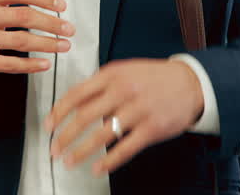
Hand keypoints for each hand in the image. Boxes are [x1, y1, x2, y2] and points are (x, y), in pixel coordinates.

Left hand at [45, 59, 203, 175]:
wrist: (191, 83)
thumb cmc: (154, 78)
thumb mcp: (124, 71)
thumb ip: (100, 85)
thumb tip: (74, 105)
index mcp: (112, 75)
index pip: (76, 94)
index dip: (58, 112)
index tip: (48, 125)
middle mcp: (123, 91)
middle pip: (84, 116)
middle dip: (64, 136)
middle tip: (54, 148)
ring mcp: (138, 110)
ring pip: (101, 135)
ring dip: (81, 151)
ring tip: (69, 160)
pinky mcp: (152, 129)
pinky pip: (125, 149)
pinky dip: (108, 162)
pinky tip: (97, 168)